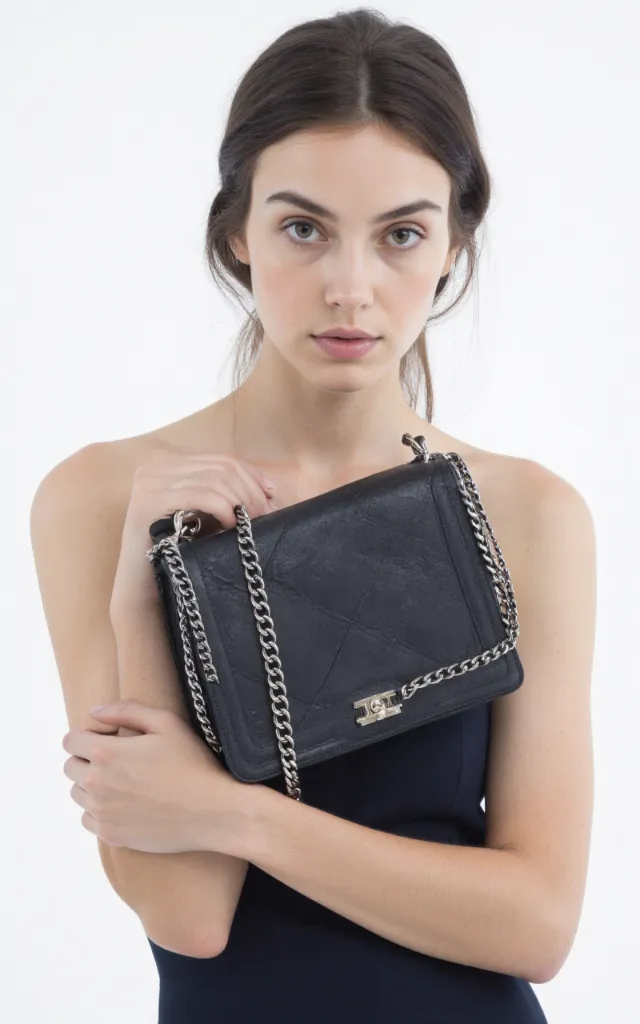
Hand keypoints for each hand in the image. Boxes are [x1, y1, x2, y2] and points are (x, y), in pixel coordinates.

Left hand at [62, 698, 254, 855]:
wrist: (211, 811)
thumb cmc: (192, 764)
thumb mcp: (166, 723)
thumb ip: (127, 711)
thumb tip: (95, 712)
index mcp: (106, 753)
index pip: (70, 741)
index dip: (87, 736)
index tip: (108, 739)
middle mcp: (96, 784)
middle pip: (70, 767)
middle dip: (87, 760)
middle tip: (118, 761)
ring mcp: (102, 812)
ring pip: (78, 794)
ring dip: (92, 786)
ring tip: (123, 783)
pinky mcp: (110, 835)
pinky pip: (88, 819)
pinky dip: (100, 811)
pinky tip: (125, 804)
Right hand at [109, 448, 279, 615]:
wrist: (142, 586)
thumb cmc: (178, 551)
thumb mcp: (206, 515)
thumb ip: (228, 495)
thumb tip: (271, 489)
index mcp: (170, 462)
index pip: (221, 460)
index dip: (252, 475)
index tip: (273, 496)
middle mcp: (156, 464)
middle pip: (220, 468)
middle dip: (250, 491)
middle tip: (266, 516)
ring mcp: (149, 481)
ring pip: (214, 480)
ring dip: (239, 500)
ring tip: (250, 523)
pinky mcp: (149, 501)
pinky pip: (200, 495)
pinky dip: (222, 507)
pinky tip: (231, 525)